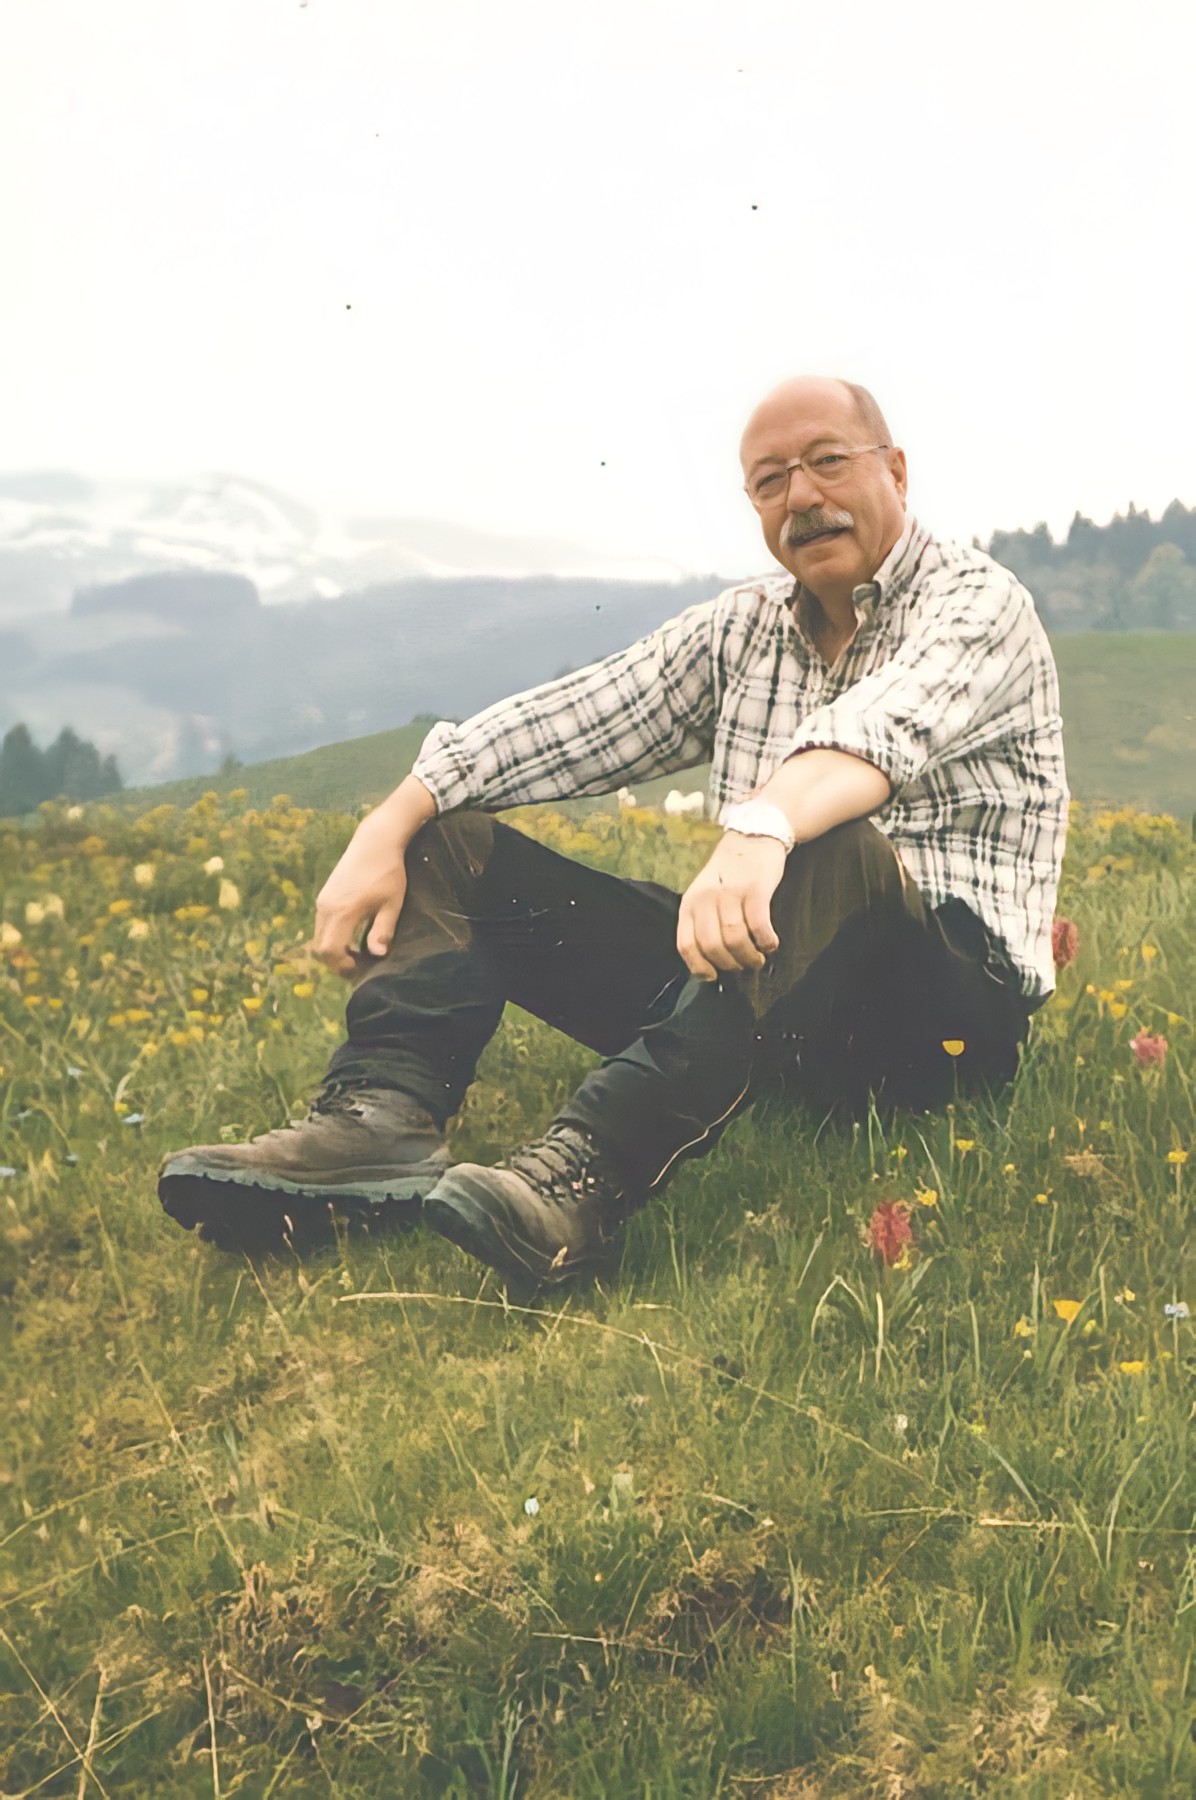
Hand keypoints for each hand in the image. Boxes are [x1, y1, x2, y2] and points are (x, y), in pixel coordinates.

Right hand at [312, 805, 411, 976]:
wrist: (375, 842)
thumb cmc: (388, 872)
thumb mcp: (391, 903)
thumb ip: (382, 930)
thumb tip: (376, 955)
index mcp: (342, 912)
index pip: (330, 951)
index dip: (342, 966)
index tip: (360, 968)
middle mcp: (326, 908)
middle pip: (320, 947)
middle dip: (336, 961)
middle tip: (358, 965)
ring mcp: (322, 901)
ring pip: (319, 936)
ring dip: (334, 949)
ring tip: (357, 952)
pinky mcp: (324, 895)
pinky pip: (322, 924)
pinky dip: (332, 936)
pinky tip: (351, 935)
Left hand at [677, 833, 785, 979]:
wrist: (752, 837)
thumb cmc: (729, 873)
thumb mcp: (704, 894)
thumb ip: (704, 922)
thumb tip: (710, 962)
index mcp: (690, 903)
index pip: (687, 945)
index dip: (699, 967)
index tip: (713, 977)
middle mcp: (706, 899)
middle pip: (713, 947)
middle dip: (729, 964)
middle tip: (742, 967)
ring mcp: (731, 894)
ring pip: (735, 940)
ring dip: (749, 957)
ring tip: (758, 959)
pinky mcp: (756, 889)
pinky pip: (759, 926)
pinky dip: (766, 941)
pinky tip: (770, 943)